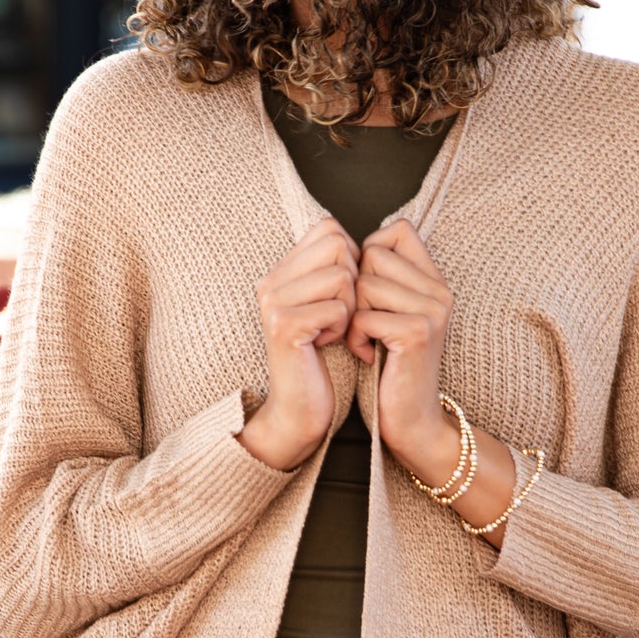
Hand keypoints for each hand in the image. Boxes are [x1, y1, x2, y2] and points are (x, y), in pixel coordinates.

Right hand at [239, 216, 358, 470]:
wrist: (299, 410)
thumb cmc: (322, 359)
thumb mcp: (328, 307)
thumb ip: (334, 270)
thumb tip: (367, 241)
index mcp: (280, 271)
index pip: (329, 227)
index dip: (351, 256)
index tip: (346, 293)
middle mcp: (271, 280)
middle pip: (338, 245)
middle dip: (354, 281)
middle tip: (341, 315)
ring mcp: (274, 301)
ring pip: (342, 275)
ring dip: (350, 307)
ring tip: (333, 330)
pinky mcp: (285, 325)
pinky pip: (338, 307)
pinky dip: (343, 328)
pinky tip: (327, 345)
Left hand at [347, 220, 456, 475]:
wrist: (412, 423)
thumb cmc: (389, 368)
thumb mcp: (388, 315)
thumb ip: (381, 279)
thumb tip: (342, 241)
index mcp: (434, 280)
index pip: (397, 229)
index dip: (368, 252)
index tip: (366, 292)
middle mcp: (439, 290)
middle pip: (372, 254)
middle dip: (355, 290)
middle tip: (365, 323)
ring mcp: (432, 310)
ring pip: (364, 284)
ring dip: (352, 316)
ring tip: (367, 341)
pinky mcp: (417, 332)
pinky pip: (363, 315)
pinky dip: (354, 338)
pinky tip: (367, 355)